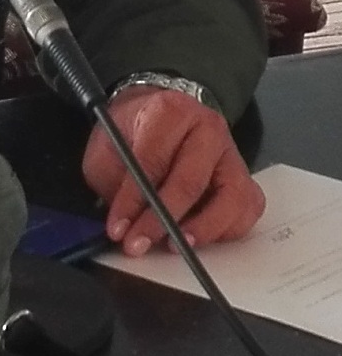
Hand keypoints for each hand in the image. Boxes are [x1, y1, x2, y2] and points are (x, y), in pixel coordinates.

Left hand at [81, 86, 264, 256]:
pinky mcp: (244, 179)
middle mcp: (207, 128)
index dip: (133, 198)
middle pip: (190, 181)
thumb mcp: (109, 147)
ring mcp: (231, 154)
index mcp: (170, 110)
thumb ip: (112, 180)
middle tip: (139, 243)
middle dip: (162, 219)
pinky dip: (224, 231)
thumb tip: (121, 222)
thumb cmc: (132, 133)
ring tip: (173, 245)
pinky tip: (197, 237)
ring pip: (230, 199)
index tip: (118, 227)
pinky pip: (245, 211)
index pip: (152, 160)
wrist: (153, 117)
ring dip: (200, 230)